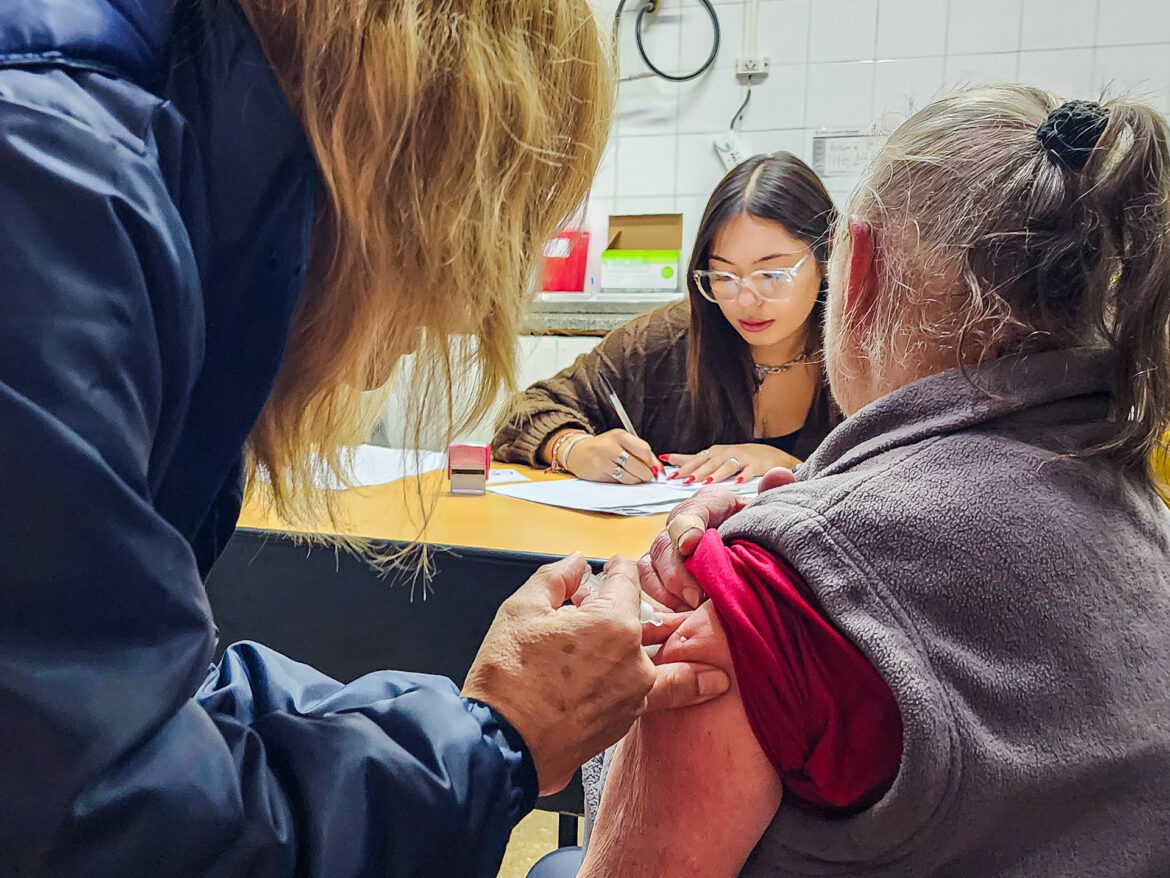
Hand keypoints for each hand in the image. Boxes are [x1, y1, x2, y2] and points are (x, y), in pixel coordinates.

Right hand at [462, 554, 729, 794]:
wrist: (502, 747)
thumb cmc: (507, 678)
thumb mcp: (522, 609)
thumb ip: (556, 577)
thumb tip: (578, 563)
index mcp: (613, 624)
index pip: (626, 581)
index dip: (619, 567)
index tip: (616, 565)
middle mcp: (634, 662)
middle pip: (655, 624)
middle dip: (654, 610)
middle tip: (662, 601)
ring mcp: (634, 698)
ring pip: (667, 669)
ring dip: (679, 660)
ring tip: (710, 666)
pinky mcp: (624, 725)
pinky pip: (651, 698)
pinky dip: (660, 690)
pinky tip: (663, 688)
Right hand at [566, 429, 657, 482]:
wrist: (578, 453)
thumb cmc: (604, 448)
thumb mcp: (622, 443)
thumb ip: (641, 452)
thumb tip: (659, 468)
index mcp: (619, 435)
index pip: (644, 450)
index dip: (651, 462)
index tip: (652, 467)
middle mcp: (611, 446)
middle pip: (639, 466)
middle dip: (646, 474)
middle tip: (646, 475)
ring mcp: (604, 460)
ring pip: (631, 477)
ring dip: (636, 480)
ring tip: (633, 476)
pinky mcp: (600, 473)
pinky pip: (620, 482)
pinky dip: (625, 482)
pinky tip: (621, 477)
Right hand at [637, 471, 797, 610]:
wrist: (750, 544)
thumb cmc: (755, 529)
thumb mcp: (766, 512)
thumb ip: (775, 494)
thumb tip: (779, 476)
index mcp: (707, 504)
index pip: (690, 511)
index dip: (687, 526)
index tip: (691, 544)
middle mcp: (680, 524)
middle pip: (664, 543)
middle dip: (675, 571)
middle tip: (695, 596)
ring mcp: (667, 549)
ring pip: (649, 565)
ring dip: (664, 590)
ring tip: (687, 611)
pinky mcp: (661, 572)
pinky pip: (647, 585)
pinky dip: (658, 601)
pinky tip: (676, 617)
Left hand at [662, 443, 799, 484]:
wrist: (769, 455)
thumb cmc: (738, 457)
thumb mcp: (715, 457)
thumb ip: (693, 460)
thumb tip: (668, 459)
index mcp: (715, 453)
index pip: (696, 459)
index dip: (683, 465)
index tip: (670, 473)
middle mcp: (726, 453)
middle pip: (709, 463)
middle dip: (696, 471)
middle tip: (684, 479)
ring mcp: (742, 458)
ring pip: (727, 466)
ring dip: (716, 474)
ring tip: (706, 482)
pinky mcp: (756, 465)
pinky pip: (749, 471)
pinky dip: (743, 477)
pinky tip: (737, 483)